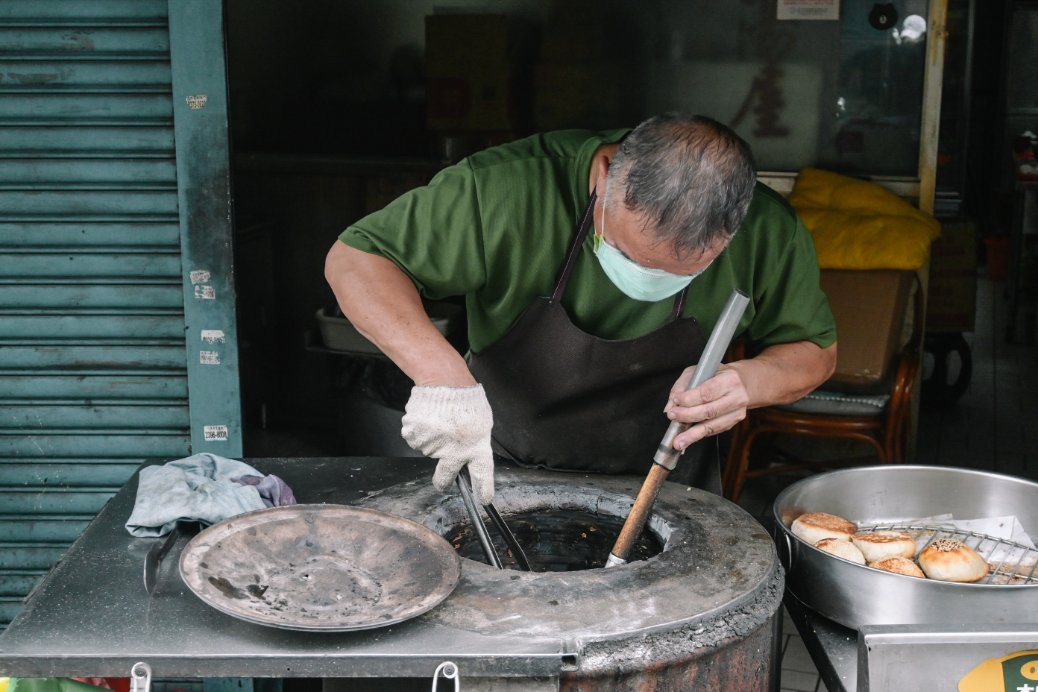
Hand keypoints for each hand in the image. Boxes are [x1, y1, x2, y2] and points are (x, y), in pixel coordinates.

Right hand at [401, 384, 494, 503]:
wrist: (444, 381)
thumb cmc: (466, 401)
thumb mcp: (481, 423)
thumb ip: (475, 443)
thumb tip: (468, 459)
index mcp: (476, 445)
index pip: (482, 472)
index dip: (484, 488)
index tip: (484, 499)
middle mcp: (454, 449)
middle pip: (446, 475)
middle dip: (444, 482)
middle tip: (443, 483)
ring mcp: (433, 443)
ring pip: (430, 451)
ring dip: (435, 441)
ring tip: (441, 422)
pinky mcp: (416, 436)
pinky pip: (418, 441)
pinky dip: (422, 433)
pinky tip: (430, 420)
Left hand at [664, 364, 749, 451]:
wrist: (741, 383)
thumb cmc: (716, 375)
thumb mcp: (698, 372)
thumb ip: (682, 386)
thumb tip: (670, 406)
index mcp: (729, 380)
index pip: (707, 393)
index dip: (689, 399)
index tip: (676, 401)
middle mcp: (737, 397)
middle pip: (709, 411)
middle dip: (687, 416)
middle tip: (672, 417)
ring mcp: (737, 412)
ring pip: (712, 426)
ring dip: (692, 434)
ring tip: (678, 442)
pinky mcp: (733, 423)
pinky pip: (713, 431)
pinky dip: (699, 434)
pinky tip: (688, 438)